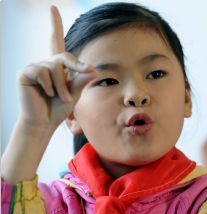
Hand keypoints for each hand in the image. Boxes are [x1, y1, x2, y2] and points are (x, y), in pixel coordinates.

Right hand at [16, 5, 96, 129]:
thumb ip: (83, 79)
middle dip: (74, 72)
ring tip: (59, 97)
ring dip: (61, 86)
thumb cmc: (60, 107)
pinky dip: (48, 85)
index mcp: (58, 65)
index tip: (52, 8)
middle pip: (65, 57)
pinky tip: (45, 93)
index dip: (55, 24)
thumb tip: (93, 69)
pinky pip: (42, 72)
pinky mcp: (26, 73)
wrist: (45, 121)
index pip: (57, 40)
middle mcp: (46, 62)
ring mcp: (35, 67)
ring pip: (55, 67)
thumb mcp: (76, 92)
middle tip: (72, 94)